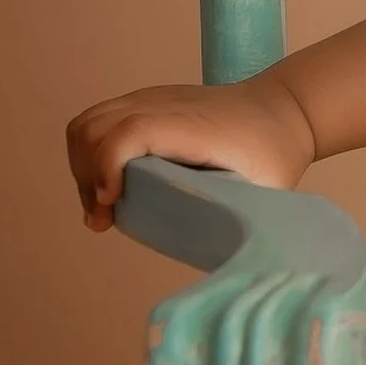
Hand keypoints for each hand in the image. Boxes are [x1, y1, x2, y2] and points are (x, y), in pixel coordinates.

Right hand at [64, 77, 316, 231]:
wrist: (284, 110)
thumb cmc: (276, 153)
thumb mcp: (267, 189)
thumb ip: (243, 221)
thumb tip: (221, 264)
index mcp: (191, 127)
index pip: (130, 132)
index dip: (106, 167)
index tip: (110, 206)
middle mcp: (163, 105)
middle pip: (94, 129)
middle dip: (85, 177)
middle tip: (103, 220)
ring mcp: (150, 100)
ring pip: (87, 124)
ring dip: (82, 166)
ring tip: (101, 206)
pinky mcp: (144, 103)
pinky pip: (98, 121)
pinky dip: (88, 153)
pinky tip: (107, 186)